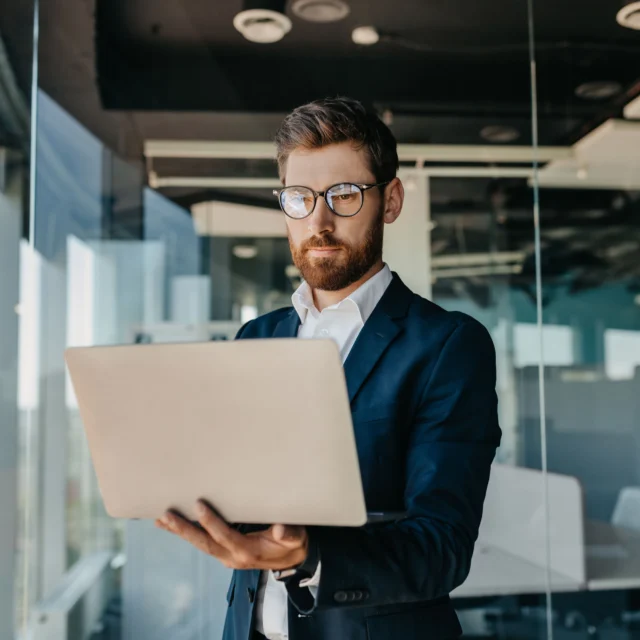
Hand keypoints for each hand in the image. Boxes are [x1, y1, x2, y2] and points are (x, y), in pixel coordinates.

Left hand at [155, 500, 308, 570]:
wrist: (293, 558)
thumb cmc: (293, 543)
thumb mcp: (297, 538)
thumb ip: (290, 534)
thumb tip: (281, 529)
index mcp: (248, 551)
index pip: (224, 535)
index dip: (211, 521)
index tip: (198, 504)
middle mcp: (233, 556)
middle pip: (204, 543)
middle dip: (184, 530)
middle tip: (166, 516)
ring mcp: (227, 556)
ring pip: (200, 544)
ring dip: (181, 532)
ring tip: (161, 520)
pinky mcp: (225, 552)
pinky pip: (203, 543)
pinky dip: (187, 534)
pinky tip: (173, 526)